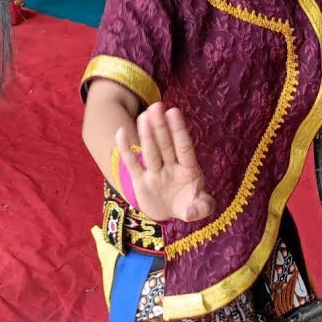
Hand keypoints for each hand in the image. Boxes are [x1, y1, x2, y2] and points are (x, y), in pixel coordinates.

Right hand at [117, 103, 215, 222]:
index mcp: (189, 170)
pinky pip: (132, 164)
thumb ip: (201, 208)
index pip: (184, 147)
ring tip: (143, 115)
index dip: (179, 130)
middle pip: (166, 145)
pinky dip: (126, 150)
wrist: (169, 214)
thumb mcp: (199, 209)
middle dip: (161, 127)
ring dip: (147, 134)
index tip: (173, 112)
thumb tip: (191, 212)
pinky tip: (121, 133)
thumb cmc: (187, 206)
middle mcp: (171, 167)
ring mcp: (155, 172)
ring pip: (151, 151)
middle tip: (156, 106)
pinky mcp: (140, 181)